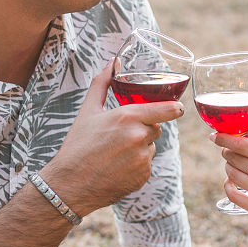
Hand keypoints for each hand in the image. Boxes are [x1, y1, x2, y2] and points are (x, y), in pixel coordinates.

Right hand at [45, 60, 183, 214]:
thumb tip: (112, 62)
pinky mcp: (143, 177)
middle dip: (144, 128)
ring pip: (151, 147)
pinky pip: (146, 165)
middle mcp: (139, 137)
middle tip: (121, 135)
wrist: (69, 184)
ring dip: (140, 147)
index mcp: (127, 117)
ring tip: (115, 153)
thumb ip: (103, 83)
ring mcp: (142, 159)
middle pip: (156, 128)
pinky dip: (136, 165)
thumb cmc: (77, 145)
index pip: (167, 110)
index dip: (174, 108)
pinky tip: (116, 167)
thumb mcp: (88, 111)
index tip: (178, 108)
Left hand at [211, 133, 247, 245]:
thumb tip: (242, 136)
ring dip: (229, 168)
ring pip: (233, 174)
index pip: (246, 145)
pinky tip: (232, 182)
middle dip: (227, 152)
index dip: (226, 139)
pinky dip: (229, 185)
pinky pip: (233, 194)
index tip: (215, 136)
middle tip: (227, 151)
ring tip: (233, 166)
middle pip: (236, 158)